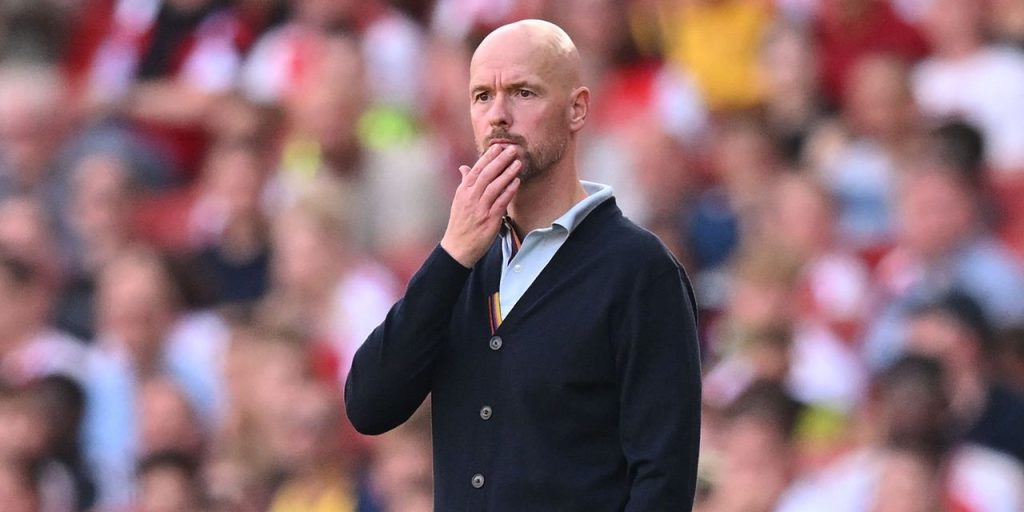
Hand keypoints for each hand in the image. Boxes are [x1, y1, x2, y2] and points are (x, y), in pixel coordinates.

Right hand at [440, 144, 520, 267]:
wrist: (458, 247)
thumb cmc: (460, 223)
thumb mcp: (459, 201)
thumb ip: (464, 183)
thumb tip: (464, 167)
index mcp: (463, 191)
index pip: (476, 170)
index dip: (488, 157)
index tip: (498, 147)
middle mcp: (470, 197)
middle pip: (486, 174)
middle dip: (500, 160)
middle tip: (512, 149)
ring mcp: (480, 208)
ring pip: (495, 186)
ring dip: (507, 173)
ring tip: (518, 163)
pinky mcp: (489, 219)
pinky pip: (501, 201)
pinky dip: (509, 190)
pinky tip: (517, 182)